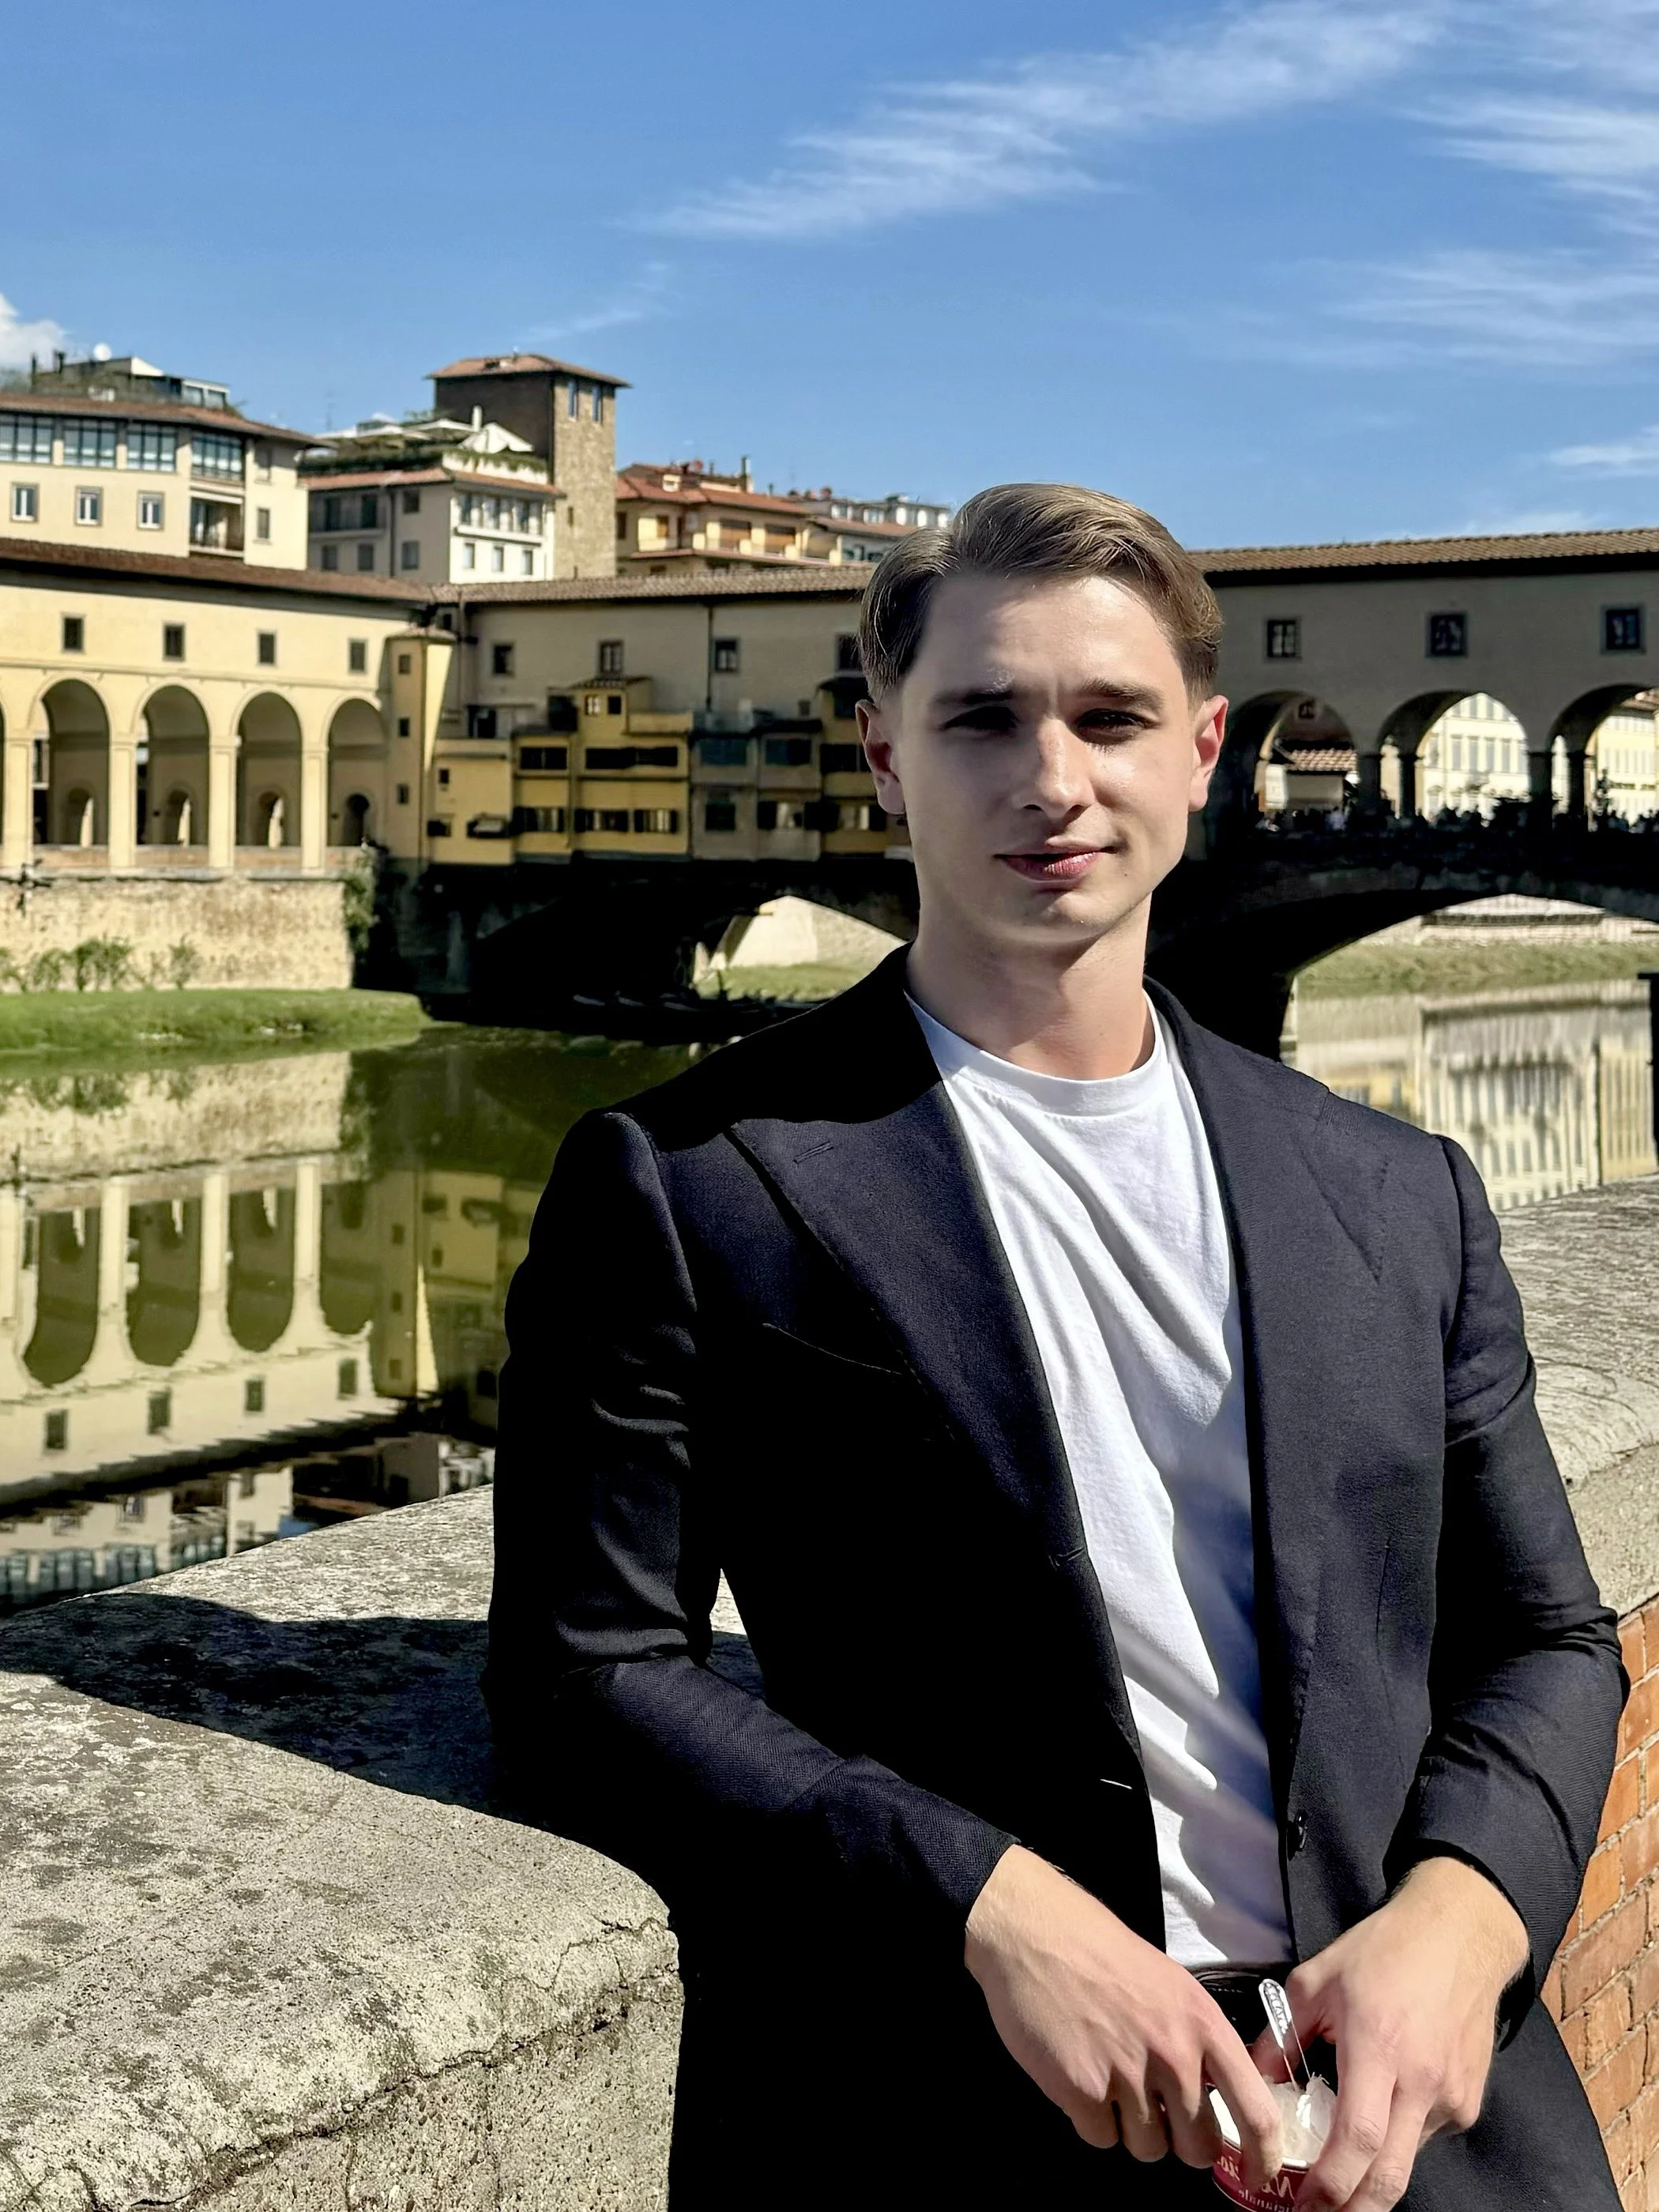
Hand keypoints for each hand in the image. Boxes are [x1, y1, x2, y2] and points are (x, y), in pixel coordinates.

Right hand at [964, 1845, 1283, 2185]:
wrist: (1035, 1932)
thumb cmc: (1103, 1952)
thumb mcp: (1171, 1986)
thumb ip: (1197, 2041)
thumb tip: (1214, 2098)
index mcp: (1203, 2023)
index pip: (1257, 2112)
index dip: (1262, 2158)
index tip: (1257, 2177)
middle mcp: (1174, 2054)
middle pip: (1198, 2147)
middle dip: (1179, 2139)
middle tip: (1156, 2109)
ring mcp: (1127, 2075)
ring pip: (1148, 2148)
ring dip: (1130, 2126)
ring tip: (1108, 2077)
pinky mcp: (1081, 2090)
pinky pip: (1100, 2137)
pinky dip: (1091, 2118)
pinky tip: (1079, 2076)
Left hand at [1267, 1855, 1527, 2209]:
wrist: (1460, 1933)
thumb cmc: (1383, 1950)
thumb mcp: (1316, 1980)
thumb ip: (1282, 2037)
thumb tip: (1255, 2082)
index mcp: (1378, 2047)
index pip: (1358, 2140)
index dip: (1329, 2185)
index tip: (1301, 2204)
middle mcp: (1421, 2082)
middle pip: (1390, 2177)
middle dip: (1353, 2211)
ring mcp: (1451, 2096)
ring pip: (1406, 2159)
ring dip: (1373, 2172)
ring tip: (1340, 2160)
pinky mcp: (1468, 2101)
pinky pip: (1424, 2136)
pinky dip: (1397, 2140)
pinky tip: (1381, 2112)